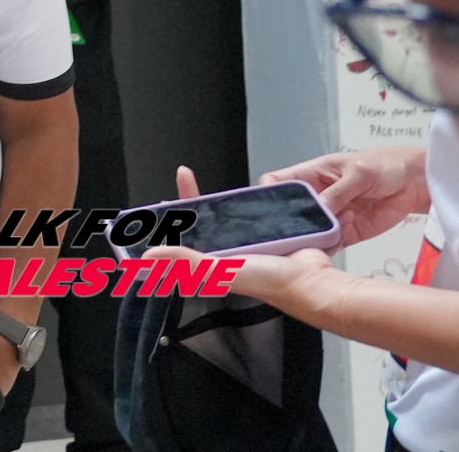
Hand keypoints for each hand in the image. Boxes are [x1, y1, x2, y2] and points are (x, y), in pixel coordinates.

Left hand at [151, 165, 340, 315]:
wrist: (309, 278)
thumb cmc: (265, 280)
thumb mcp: (219, 270)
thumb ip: (185, 262)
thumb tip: (149, 254)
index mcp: (210, 264)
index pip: (183, 240)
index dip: (171, 223)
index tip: (160, 201)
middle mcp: (225, 253)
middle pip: (203, 224)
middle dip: (192, 203)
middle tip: (183, 178)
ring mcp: (246, 241)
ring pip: (225, 217)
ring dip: (218, 202)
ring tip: (208, 181)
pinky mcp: (265, 231)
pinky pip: (250, 213)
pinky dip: (245, 202)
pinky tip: (243, 190)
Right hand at [258, 147, 428, 245]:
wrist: (414, 183)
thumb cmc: (385, 165)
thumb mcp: (359, 172)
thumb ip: (338, 191)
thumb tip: (319, 209)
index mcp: (313, 174)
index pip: (278, 182)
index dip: (266, 193)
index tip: (263, 208)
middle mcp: (317, 196)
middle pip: (289, 212)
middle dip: (284, 224)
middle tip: (282, 236)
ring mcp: (330, 216)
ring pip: (307, 232)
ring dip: (305, 240)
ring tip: (302, 247)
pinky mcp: (345, 233)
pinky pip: (328, 244)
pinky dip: (324, 250)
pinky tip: (323, 252)